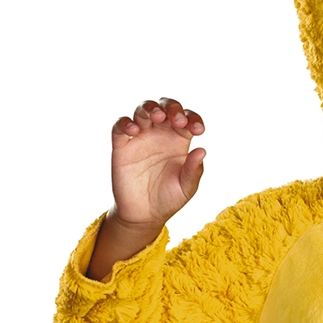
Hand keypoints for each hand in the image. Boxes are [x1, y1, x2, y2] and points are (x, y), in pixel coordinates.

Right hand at [86, 97, 205, 279]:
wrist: (144, 215)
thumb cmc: (169, 199)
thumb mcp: (186, 188)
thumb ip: (194, 171)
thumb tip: (202, 150)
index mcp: (179, 140)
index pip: (187, 119)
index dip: (193, 118)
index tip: (198, 129)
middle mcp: (160, 134)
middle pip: (165, 107)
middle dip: (172, 107)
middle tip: (177, 119)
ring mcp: (140, 137)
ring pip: (143, 110)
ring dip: (149, 108)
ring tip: (156, 116)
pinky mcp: (122, 146)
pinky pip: (120, 127)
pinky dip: (125, 123)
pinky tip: (134, 130)